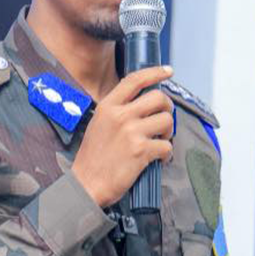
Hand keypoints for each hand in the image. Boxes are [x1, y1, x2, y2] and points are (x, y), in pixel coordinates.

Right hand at [71, 66, 174, 206]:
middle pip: (159, 98)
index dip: (155, 72)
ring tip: (159, 141)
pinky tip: (158, 159)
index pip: (135, 80)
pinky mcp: (141, 150)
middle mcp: (120, 115)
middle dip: (167, 109)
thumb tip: (144, 104)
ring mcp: (131, 132)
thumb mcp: (99, 124)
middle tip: (163, 121)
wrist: (86, 183)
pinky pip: (167, 146)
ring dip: (168, 132)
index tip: (168, 71)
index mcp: (108, 106)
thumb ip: (118, 111)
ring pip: (167, 120)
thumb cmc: (94, 157)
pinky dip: (166, 154)